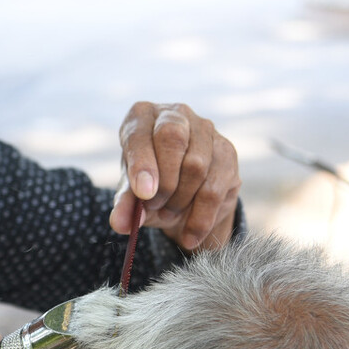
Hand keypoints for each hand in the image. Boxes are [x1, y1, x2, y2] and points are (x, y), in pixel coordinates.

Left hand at [110, 101, 240, 251]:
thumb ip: (126, 205)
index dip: (142, 164)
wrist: (183, 192)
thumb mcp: (132, 193)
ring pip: (196, 164)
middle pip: (173, 138)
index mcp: (143, 116)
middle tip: (154, 206)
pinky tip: (189, 235)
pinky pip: (215, 187)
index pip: (141, 134)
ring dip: (180, 199)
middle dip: (163, 181)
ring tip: (167, 214)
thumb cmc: (149, 182)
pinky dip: (200, 217)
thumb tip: (121, 224)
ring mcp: (205, 129)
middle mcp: (176, 113)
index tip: (143, 193)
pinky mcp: (227, 151)